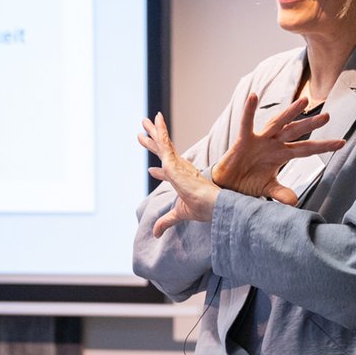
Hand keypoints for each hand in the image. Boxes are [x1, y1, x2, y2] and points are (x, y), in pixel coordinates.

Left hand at [138, 112, 219, 236]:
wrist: (213, 205)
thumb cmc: (203, 209)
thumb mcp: (179, 214)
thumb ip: (166, 221)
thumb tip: (155, 233)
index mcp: (183, 180)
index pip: (168, 173)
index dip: (159, 172)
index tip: (151, 170)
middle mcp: (181, 169)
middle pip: (164, 152)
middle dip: (153, 142)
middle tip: (142, 132)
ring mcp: (178, 164)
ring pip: (162, 144)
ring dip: (153, 132)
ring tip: (143, 121)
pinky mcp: (175, 162)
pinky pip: (164, 143)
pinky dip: (159, 132)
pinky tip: (155, 121)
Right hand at [211, 93, 344, 204]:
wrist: (226, 186)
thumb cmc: (246, 183)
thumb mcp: (267, 189)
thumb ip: (281, 193)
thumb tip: (295, 202)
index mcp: (281, 155)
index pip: (306, 149)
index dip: (323, 146)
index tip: (341, 142)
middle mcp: (273, 144)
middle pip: (295, 132)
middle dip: (311, 125)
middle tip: (327, 116)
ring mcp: (259, 140)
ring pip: (277, 123)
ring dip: (289, 112)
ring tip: (303, 101)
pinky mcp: (243, 140)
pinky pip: (246, 123)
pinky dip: (249, 110)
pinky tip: (254, 97)